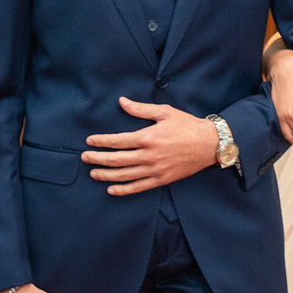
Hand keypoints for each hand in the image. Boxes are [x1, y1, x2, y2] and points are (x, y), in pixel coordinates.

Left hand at [82, 97, 217, 194]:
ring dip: (106, 175)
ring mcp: (155, 170)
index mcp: (148, 137)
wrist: (208, 144)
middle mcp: (149, 155)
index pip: (118, 141)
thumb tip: (121, 102)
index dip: (101, 141)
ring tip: (93, 174)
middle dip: (98, 159)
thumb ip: (141, 109)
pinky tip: (112, 190)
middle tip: (84, 158)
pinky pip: (139, 187)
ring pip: (124, 175)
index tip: (89, 141)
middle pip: (117, 160)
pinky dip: (124, 190)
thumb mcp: (164, 112)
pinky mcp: (162, 180)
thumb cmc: (187, 125)